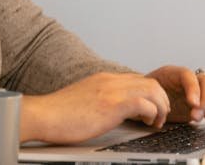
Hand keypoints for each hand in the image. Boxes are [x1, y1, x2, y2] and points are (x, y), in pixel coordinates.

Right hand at [19, 72, 169, 143]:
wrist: (43, 115)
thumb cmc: (57, 114)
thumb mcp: (83, 100)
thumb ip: (98, 100)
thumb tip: (107, 112)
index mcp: (103, 79)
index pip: (137, 79)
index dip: (150, 95)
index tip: (150, 110)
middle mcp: (110, 81)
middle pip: (150, 81)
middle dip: (161, 100)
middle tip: (159, 117)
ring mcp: (111, 90)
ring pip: (152, 89)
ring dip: (161, 107)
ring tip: (157, 122)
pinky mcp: (112, 104)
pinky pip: (145, 104)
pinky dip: (152, 114)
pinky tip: (147, 124)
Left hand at [146, 65, 204, 122]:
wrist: (151, 100)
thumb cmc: (148, 95)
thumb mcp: (148, 92)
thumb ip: (154, 95)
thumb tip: (158, 105)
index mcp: (174, 74)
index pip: (189, 75)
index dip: (194, 89)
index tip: (193, 104)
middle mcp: (191, 79)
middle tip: (198, 115)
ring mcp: (201, 88)